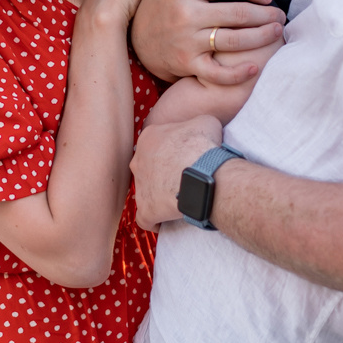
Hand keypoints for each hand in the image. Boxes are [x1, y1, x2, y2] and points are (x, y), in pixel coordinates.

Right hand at [129, 0, 284, 84]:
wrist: (134, 40)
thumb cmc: (159, 2)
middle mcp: (184, 13)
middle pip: (238, 13)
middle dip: (265, 15)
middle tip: (280, 16)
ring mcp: (186, 41)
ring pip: (234, 39)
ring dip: (261, 37)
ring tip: (276, 32)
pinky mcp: (186, 64)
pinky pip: (217, 72)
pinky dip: (238, 73)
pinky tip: (255, 67)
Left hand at [132, 114, 225, 228]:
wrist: (202, 174)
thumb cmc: (203, 146)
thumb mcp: (205, 121)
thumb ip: (195, 124)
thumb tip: (200, 128)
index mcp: (149, 137)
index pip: (156, 143)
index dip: (172, 150)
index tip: (186, 157)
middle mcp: (138, 161)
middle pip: (148, 166)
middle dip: (162, 172)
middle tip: (183, 177)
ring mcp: (140, 186)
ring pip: (146, 191)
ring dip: (159, 195)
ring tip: (180, 199)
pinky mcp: (145, 209)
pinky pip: (145, 218)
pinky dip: (155, 221)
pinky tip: (166, 221)